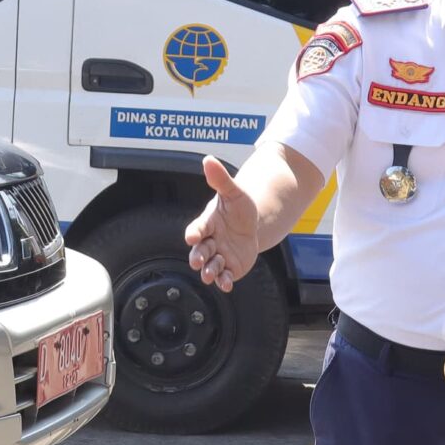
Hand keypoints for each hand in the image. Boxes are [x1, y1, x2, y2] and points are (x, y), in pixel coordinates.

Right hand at [184, 156, 259, 291]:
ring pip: (210, 266)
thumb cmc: (238, 208)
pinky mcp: (229, 268)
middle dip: (198, 257)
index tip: (191, 237)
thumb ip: (221, 179)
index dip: (194, 233)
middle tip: (197, 261)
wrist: (252, 225)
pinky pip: (224, 276)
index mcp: (207, 224)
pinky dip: (224, 281)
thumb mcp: (233, 192)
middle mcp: (210, 242)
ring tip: (210, 276)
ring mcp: (219, 256)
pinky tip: (226, 285)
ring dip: (209, 272)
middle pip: (200, 251)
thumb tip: (208, 159)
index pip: (197, 229)